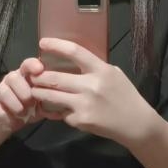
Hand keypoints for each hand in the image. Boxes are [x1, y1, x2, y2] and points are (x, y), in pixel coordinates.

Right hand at [0, 57, 45, 132]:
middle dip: (23, 91)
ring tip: (23, 114)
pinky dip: (6, 116)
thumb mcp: (43, 103)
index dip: (32, 65)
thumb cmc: (30, 107)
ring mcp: (0, 90)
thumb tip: (64, 106)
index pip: (27, 64)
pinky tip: (14, 121)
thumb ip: (51, 100)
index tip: (39, 70)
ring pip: (3, 92)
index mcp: (26, 75)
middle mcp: (12, 79)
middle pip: (13, 77)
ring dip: (15, 104)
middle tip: (31, 103)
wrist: (10, 120)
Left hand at [30, 38, 154, 145]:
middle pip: (54, 77)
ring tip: (35, 92)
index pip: (74, 51)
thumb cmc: (125, 96)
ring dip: (39, 94)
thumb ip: (94, 68)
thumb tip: (71, 60)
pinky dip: (59, 112)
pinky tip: (59, 111)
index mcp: (101, 70)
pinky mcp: (81, 120)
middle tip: (32, 76)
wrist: (135, 123)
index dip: (55, 45)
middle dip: (38, 77)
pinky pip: (62, 113)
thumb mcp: (113, 74)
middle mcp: (91, 86)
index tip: (42, 43)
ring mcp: (84, 104)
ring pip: (51, 97)